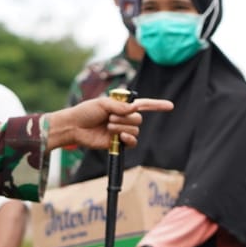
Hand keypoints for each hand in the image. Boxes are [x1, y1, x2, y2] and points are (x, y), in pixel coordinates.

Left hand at [46, 97, 173, 151]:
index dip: (157, 105)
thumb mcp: (102, 103)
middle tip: (109, 119)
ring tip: (107, 126)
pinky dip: (128, 138)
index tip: (170, 106)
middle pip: (139, 119)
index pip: (144, 105)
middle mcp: (125, 118)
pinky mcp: (119, 142)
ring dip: (120, 127)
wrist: (75, 127)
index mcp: (122, 106)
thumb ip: (120, 106)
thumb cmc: (85, 112)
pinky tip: (120, 137)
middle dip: (124, 118)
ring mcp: (122, 130)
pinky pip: (132, 141)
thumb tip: (134, 109)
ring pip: (134, 129)